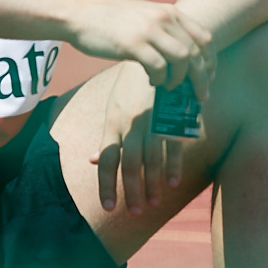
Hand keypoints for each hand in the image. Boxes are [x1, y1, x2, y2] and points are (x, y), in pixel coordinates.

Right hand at [68, 0, 214, 97]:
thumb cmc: (111, 20)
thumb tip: (184, 56)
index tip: (210, 77)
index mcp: (170, 11)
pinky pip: (159, 67)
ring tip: (170, 86)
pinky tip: (152, 82)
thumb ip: (165, 30)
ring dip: (180, 79)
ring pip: (182, 60)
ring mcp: (149, 30)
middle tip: (201, 95)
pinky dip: (160, 79)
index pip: (204, 38)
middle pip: (197, 52)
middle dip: (202, 78)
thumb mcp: (145, 15)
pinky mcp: (133, 44)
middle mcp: (164, 18)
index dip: (211, 61)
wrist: (79, 14)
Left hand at [89, 61, 191, 212]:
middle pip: (129, 165)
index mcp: (114, 123)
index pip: (108, 160)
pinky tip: (173, 183)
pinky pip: (174, 146)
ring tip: (153, 204)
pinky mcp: (172, 118)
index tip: (108, 207)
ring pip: (151, 160)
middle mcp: (131, 125)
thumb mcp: (115, 108)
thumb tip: (93, 160)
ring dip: (152, 184)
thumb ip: (107, 137)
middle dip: (131, 191)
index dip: (106, 185)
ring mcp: (153, 122)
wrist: (157, 55)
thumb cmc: (133, 85)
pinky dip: (173, 166)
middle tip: (134, 213)